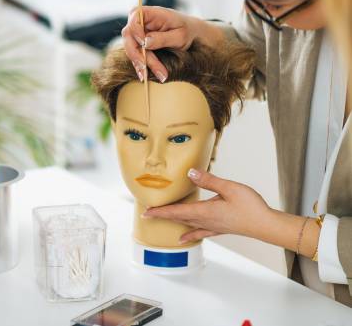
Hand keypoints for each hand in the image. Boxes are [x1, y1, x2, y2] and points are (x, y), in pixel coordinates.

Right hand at [121, 6, 199, 82]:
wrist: (190, 36)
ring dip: (143, 65)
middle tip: (147, 69)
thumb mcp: (180, 34)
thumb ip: (163, 38)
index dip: (136, 32)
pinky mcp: (138, 46)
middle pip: (130, 38)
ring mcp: (137, 35)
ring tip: (158, 75)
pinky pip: (136, 57)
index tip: (143, 44)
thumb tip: (145, 42)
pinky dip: (142, 67)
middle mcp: (138, 23)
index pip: (134, 19)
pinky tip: (147, 75)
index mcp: (148, 13)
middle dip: (138, 55)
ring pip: (133, 51)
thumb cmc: (187, 30)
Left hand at [142, 169, 272, 244]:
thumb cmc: (250, 206)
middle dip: (162, 215)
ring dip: (173, 221)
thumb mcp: (229, 188)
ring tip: (160, 220)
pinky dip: (189, 234)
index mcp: (205, 211)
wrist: (266, 225)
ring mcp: (212, 226)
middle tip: (146, 214)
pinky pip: (199, 232)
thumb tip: (190, 172)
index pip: (176, 211)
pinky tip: (183, 239)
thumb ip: (209, 180)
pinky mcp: (220, 229)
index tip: (146, 212)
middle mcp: (205, 221)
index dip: (160, 212)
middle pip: (178, 218)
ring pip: (187, 223)